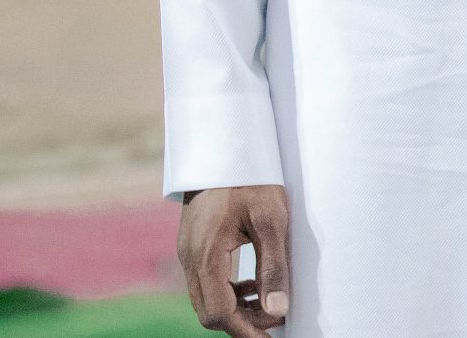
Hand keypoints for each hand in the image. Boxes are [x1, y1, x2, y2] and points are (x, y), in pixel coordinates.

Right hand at [177, 185, 290, 336]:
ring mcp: (188, 253)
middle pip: (209, 312)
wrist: (224, 146)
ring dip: (236, 309)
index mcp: (206, 254)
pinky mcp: (193, 247)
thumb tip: (278, 308)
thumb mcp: (271, 219)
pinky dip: (228, 292)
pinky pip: (206, 283)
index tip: (273, 334)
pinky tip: (253, 285)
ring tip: (270, 305)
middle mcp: (189, 258)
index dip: (247, 329)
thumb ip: (274, 266)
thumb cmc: (251, 177)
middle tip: (277, 321)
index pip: (220, 312)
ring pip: (206, 299)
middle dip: (242, 323)